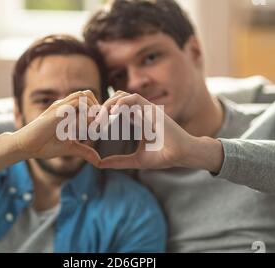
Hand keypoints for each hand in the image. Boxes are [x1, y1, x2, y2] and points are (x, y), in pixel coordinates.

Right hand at [12, 90, 101, 166]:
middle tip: (97, 126)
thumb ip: (85, 151)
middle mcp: (65, 106)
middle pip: (88, 94)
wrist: (25, 146)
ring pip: (83, 95)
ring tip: (90, 127)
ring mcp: (60, 107)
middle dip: (97, 108)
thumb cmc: (44, 145)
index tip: (99, 127)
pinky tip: (83, 128)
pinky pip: (75, 104)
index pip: (89, 101)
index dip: (98, 111)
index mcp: (68, 111)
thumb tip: (98, 160)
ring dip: (92, 110)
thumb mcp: (70, 148)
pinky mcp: (56, 112)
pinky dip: (84, 114)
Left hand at [96, 91, 223, 171]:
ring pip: (121, 96)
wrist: (182, 155)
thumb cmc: (163, 156)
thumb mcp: (136, 160)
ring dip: (108, 104)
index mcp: (135, 121)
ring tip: (100, 117)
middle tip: (92, 122)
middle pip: (114, 100)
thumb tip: (99, 165)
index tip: (92, 126)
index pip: (114, 110)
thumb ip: (118, 161)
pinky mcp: (152, 109)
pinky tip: (113, 112)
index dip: (101, 115)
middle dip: (101, 108)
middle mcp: (139, 113)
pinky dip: (122, 102)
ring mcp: (145, 109)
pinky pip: (134, 98)